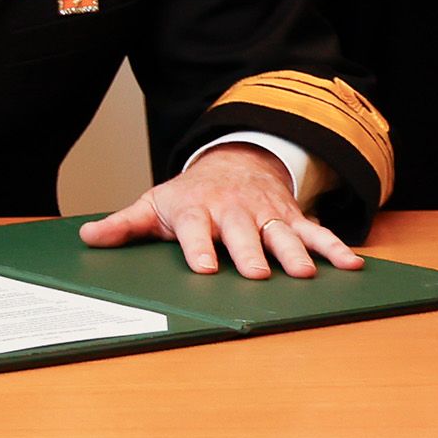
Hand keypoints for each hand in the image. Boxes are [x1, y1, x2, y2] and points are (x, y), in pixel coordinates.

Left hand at [78, 142, 360, 278]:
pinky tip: (351, 265)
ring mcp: (265, 214)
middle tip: (256, 274)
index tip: (204, 268)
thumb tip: (86, 238)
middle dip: (249, 253)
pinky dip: (334, 247)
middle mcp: (233, 211)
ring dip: (293, 253)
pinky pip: (315, 232)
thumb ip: (124, 224)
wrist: (232, 163)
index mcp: (196, 210)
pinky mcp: (291, 218)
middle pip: (241, 233)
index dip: (199, 247)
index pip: (195, 229)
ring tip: (303, 275)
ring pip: (281, 234)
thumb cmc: (189, 195)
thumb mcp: (154, 204)